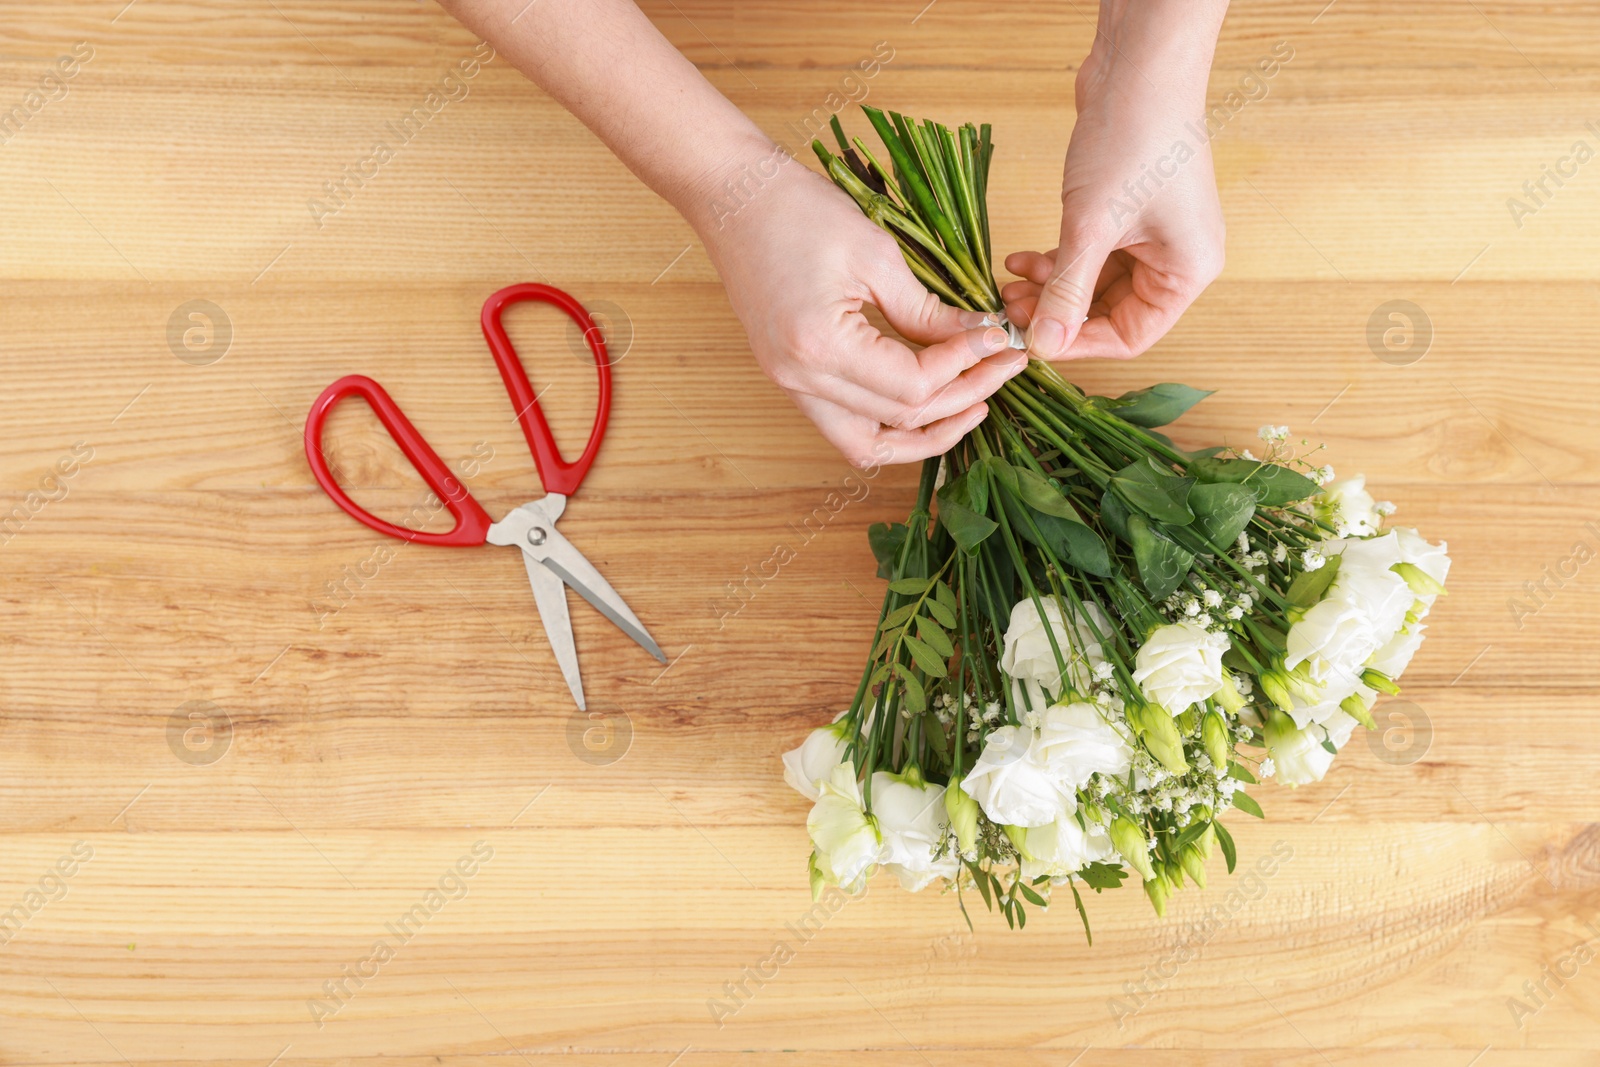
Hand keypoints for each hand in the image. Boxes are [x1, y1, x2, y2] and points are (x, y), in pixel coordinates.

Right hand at [697, 154, 1026, 466]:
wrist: (734, 198)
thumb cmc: (798, 211)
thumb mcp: (876, 255)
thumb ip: (927, 311)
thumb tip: (979, 339)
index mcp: (820, 347)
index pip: (912, 386)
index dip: (965, 366)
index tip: (998, 338)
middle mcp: (801, 380)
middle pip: (897, 422)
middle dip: (961, 397)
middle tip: (1002, 366)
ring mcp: (791, 385)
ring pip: (868, 445)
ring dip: (924, 434)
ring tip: (971, 406)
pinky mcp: (792, 378)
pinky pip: (847, 425)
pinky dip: (890, 423)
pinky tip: (927, 400)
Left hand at [1004, 8, 1226, 360]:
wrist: (1139, 65)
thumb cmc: (1132, 138)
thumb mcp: (1091, 226)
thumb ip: (1067, 291)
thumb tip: (1043, 346)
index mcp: (1187, 271)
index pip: (1132, 336)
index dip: (1079, 343)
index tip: (1034, 340)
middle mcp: (1178, 258)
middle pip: (1111, 312)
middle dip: (1057, 311)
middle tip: (1011, 309)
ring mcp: (1154, 233)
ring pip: (1094, 283)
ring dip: (1051, 285)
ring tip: (1009, 281)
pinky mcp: (1128, 211)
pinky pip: (1091, 254)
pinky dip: (1057, 259)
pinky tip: (1020, 257)